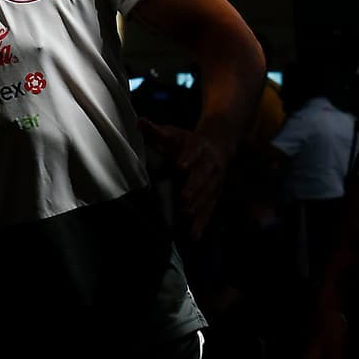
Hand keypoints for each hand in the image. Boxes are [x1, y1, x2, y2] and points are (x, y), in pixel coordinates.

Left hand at [138, 118, 226, 240]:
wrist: (218, 147)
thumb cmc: (187, 142)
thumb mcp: (174, 134)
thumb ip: (157, 132)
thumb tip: (139, 122)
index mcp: (198, 147)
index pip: (193, 152)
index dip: (187, 158)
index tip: (180, 166)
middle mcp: (209, 165)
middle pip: (202, 176)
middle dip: (194, 186)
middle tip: (184, 197)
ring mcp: (213, 182)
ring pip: (207, 195)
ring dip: (198, 205)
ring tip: (187, 214)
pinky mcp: (214, 196)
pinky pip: (209, 211)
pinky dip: (202, 224)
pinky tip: (194, 237)